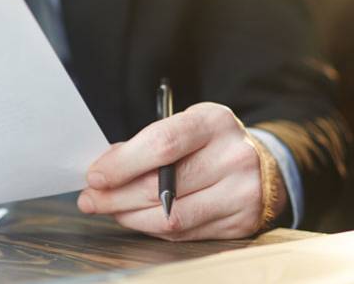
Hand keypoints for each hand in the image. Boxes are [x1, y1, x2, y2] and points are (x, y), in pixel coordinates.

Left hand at [77, 102, 287, 240]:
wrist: (263, 164)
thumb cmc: (211, 140)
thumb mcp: (186, 124)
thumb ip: (148, 143)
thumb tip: (105, 167)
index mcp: (213, 121)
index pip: (162, 143)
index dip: (123, 163)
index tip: (95, 176)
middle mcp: (232, 156)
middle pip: (162, 185)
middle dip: (117, 195)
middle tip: (91, 198)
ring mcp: (239, 193)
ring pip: (171, 216)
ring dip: (130, 216)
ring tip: (109, 208)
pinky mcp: (239, 224)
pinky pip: (184, 233)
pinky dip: (152, 227)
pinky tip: (136, 217)